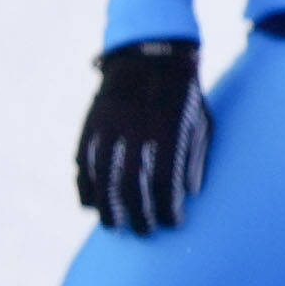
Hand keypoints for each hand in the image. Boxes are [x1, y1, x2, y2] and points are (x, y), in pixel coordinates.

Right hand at [76, 40, 209, 232]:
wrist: (150, 53)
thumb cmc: (184, 94)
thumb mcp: (201, 122)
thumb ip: (194, 157)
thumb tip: (189, 193)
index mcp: (169, 132)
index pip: (166, 183)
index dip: (168, 208)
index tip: (173, 222)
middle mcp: (136, 132)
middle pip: (132, 186)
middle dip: (138, 215)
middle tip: (144, 232)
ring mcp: (109, 127)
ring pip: (103, 177)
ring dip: (107, 208)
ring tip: (114, 226)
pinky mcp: (91, 124)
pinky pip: (83, 162)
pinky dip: (85, 186)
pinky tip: (90, 204)